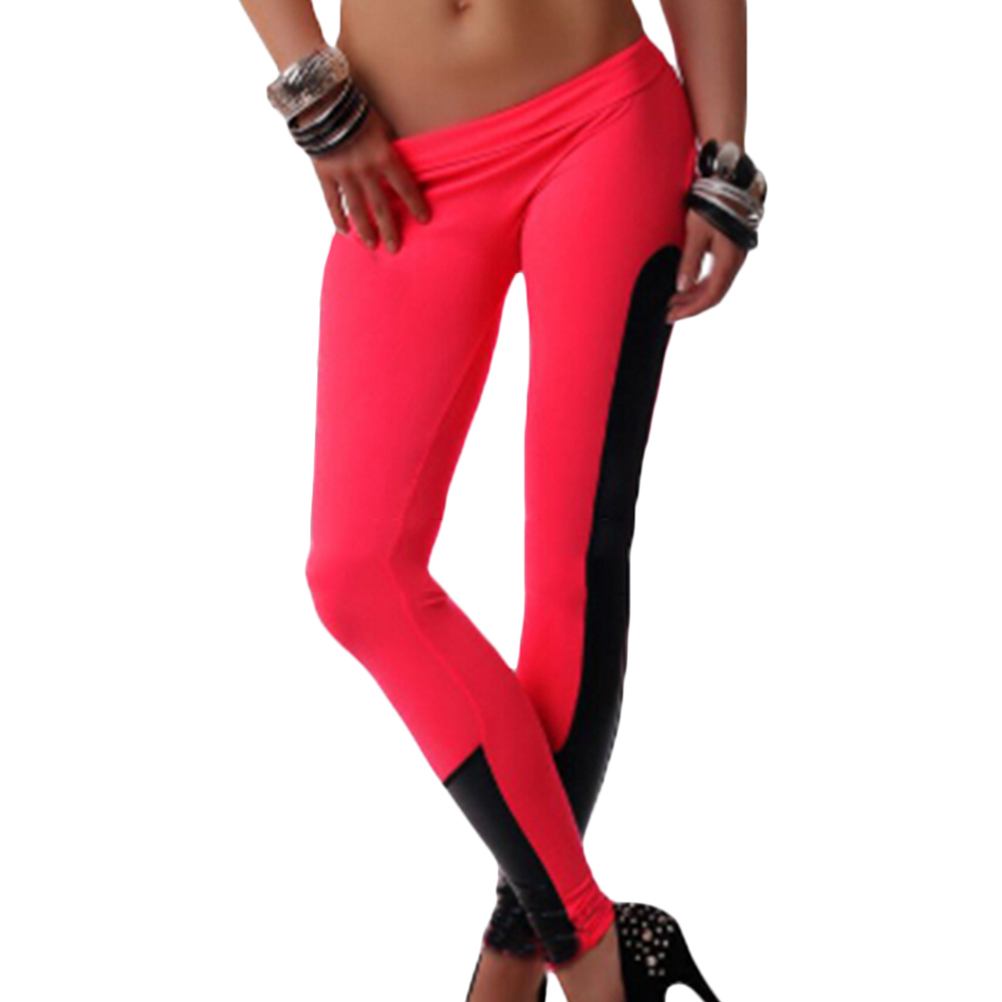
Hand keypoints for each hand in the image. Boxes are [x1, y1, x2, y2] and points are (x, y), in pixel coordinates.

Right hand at [306, 101, 431, 251]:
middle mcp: (364, 169)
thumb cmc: (356, 109)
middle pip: (380, 206)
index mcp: (383, 155)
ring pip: (356, 209)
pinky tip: (344, 232)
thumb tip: (399, 168)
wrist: (320, 99)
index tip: (424, 220)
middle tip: (395, 249)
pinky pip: (332, 201)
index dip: (415, 204)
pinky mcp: (324, 174)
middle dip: (389, 229)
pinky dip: (337, 217)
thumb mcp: (380, 125)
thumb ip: (388, 148)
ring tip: (372, 245)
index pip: (405, 186)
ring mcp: (343, 174)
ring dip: (365, 229)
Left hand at [666, 208, 747, 323]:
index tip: (672, 316)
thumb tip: (681, 287)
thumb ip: (689, 261)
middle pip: (714, 294)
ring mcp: (735, 255)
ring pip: (716, 285)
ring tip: (675, 300)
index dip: (691, 310)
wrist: (733, 181)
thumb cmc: (715, 202)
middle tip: (670, 313)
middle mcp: (735, 261)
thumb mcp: (696, 232)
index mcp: (728, 260)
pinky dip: (702, 283)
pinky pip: (717, 274)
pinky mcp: (731, 248)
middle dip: (691, 306)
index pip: (710, 296)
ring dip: (695, 296)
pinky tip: (688, 284)